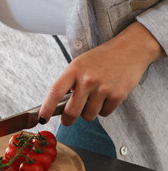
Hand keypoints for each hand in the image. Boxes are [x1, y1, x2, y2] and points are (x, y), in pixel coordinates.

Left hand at [39, 22, 164, 125]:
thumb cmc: (101, 58)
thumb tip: (60, 104)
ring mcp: (103, 88)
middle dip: (67, 119)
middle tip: (67, 120)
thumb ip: (70, 82)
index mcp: (74, 70)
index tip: (41, 118)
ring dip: (88, 113)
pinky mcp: (117, 95)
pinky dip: (103, 110)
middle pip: (71, 111)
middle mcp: (87, 80)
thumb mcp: (80, 64)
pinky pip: (104, 114)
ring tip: (93, 100)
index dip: (46, 108)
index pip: (54, 92)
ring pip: (88, 115)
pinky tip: (106, 97)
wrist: (129, 51)